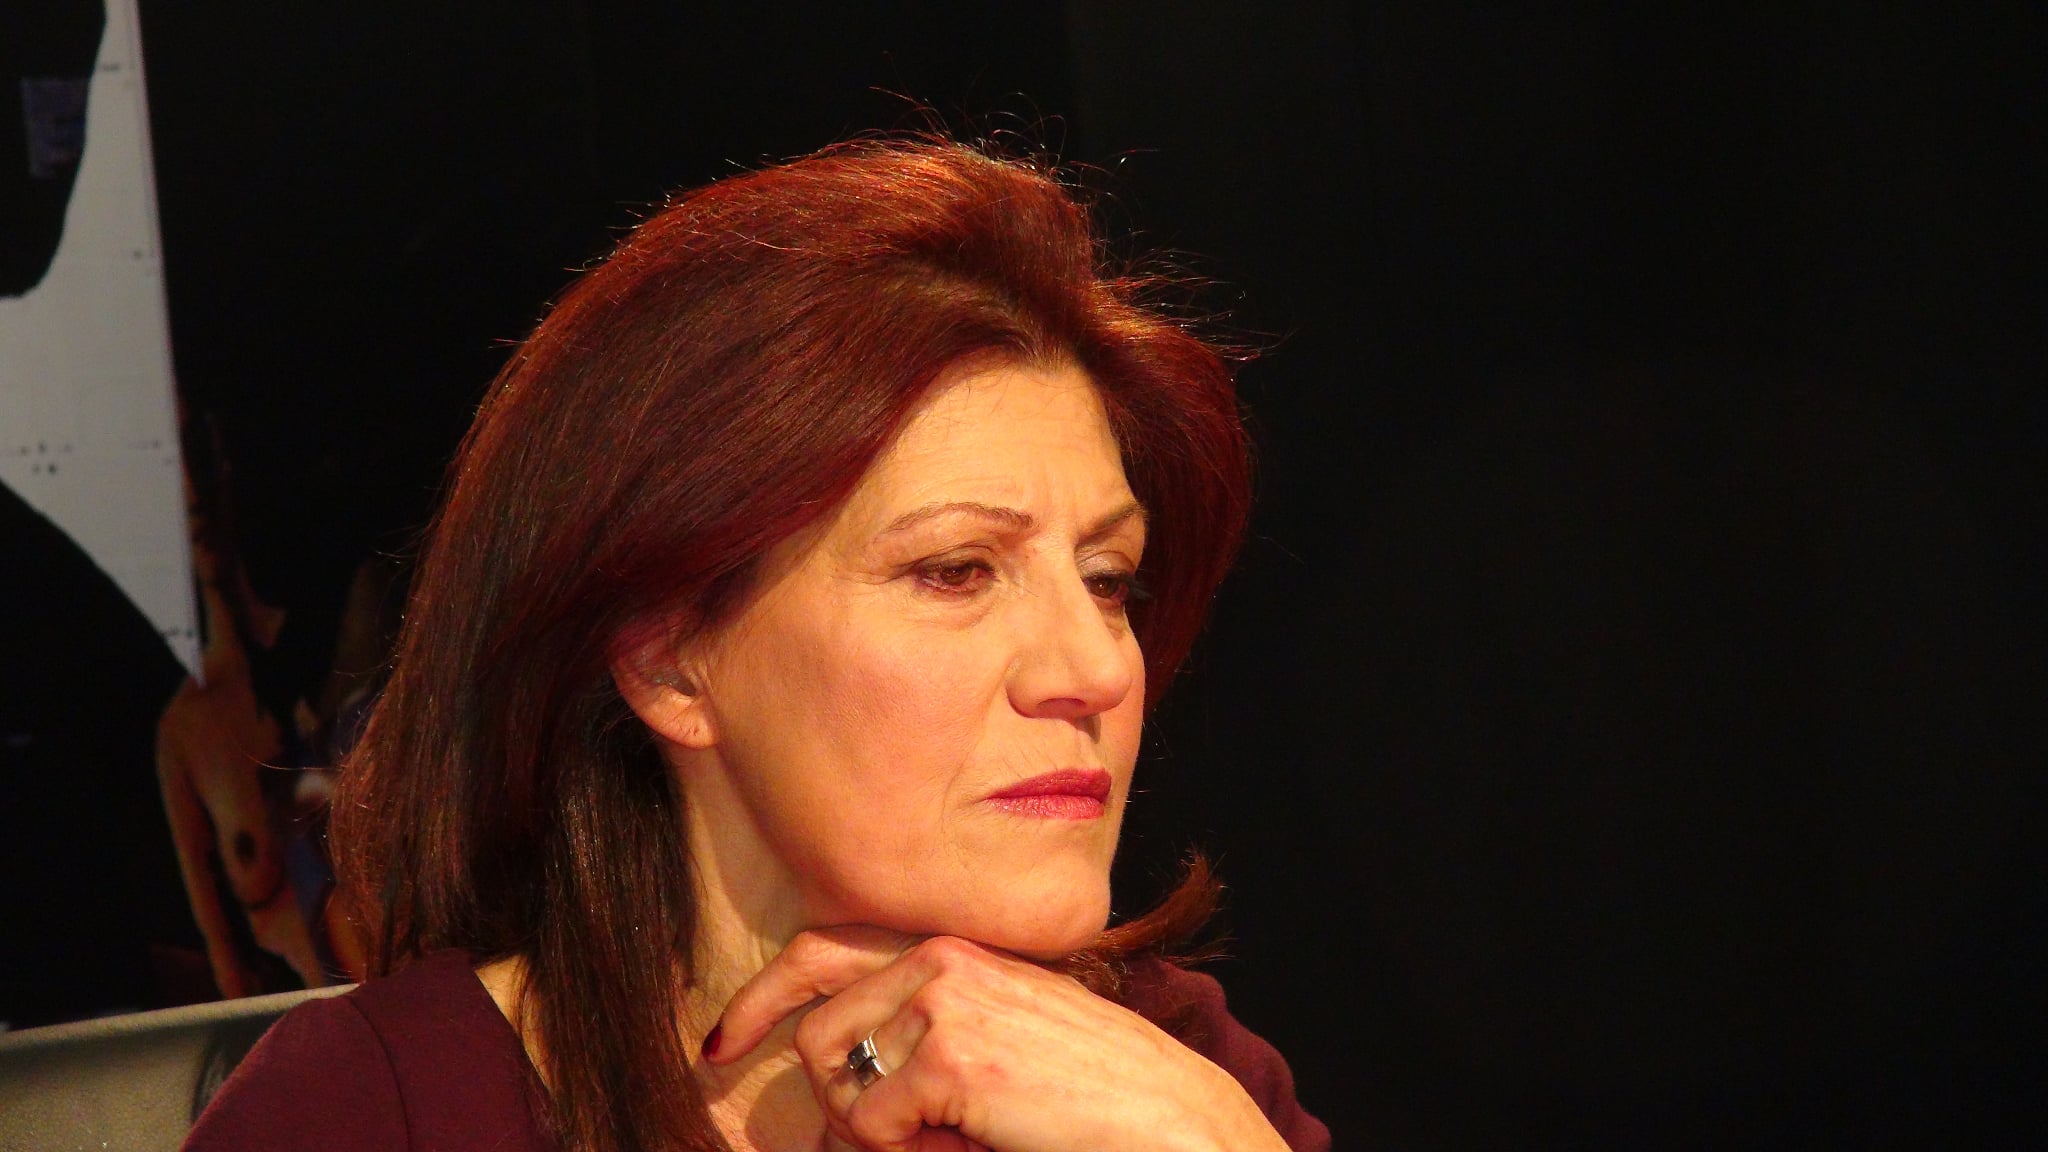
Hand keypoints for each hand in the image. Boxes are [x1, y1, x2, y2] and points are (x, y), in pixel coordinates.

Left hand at [706, 926, 1289, 1151]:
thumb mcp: (998, 1046)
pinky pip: (871, 1123)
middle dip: (838, 1101)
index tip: (719, 1045)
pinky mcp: (952, 1057)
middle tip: (893, 1139)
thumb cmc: (1088, 1097)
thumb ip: (918, 1047)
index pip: (822, 950)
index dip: (760, 997)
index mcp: (952, 951)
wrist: (1167, 1119)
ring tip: (949, 1138)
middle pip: (816, 1032)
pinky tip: (968, 1144)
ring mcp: (945, 1003)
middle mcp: (940, 960)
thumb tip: (835, 1101)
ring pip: (836, 1079)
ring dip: (875, 1130)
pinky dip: (904, 1150)